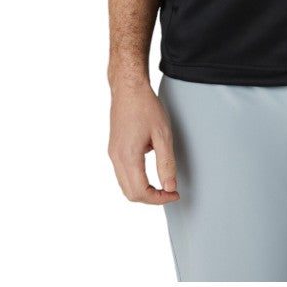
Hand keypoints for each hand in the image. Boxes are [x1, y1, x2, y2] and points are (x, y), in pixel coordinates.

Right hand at [108, 81, 179, 203]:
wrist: (128, 88)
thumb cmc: (146, 107)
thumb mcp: (162, 135)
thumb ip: (166, 163)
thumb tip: (169, 187)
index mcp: (128, 157)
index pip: (140, 192)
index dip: (159, 199)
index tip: (174, 194)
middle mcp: (116, 158)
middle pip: (130, 193)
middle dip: (150, 198)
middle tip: (169, 192)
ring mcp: (112, 153)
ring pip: (124, 185)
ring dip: (142, 190)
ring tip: (162, 184)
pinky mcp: (113, 148)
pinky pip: (122, 173)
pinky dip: (135, 179)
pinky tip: (150, 169)